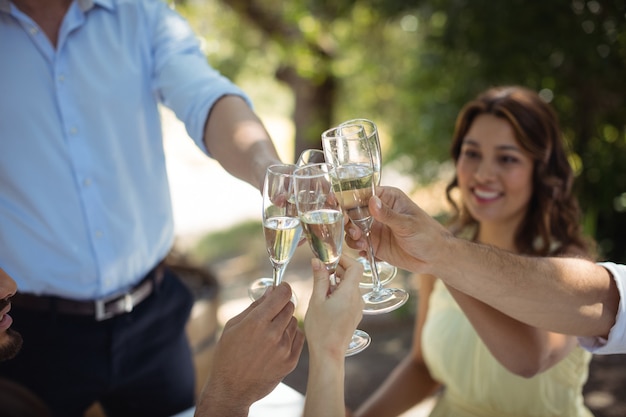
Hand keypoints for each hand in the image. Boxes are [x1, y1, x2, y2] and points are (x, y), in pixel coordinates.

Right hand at [195, 283, 303, 416]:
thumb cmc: (228, 355)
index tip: (281, 288)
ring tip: (271, 331)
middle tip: (272, 311)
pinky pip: (299, 337)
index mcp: (256, 322)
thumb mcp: (233, 326)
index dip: (283, 288)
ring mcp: (284, 349)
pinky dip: (291, 335)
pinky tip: (278, 341)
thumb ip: (254, 307)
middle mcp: (273, 334)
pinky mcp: (290, 361)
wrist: (232, 389)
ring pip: (294, 322)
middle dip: (282, 305)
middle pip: (290, 306)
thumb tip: (270, 291)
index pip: (282, 295)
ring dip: (285, 321)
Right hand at [302, 256, 363, 416]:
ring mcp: (358, 308)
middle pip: (352, 276)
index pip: (355, 266)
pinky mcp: (355, 315)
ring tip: (320, 290)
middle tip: (320, 273)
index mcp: (350, 293)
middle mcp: (358, 299)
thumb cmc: (321, 329)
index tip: (329, 259)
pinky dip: (339, 293)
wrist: (328, 354)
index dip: (344, 259)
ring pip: (350, 287)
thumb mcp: (316, 300)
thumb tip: (317, 261)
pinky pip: (349, 297)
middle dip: (337, 271)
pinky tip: (326, 301)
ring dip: (337, 283)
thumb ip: (319, 279)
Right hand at [344, 186, 451, 274]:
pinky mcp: (375, 244)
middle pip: (352, 212)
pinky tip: (367, 253)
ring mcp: (375, 228)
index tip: (343, 211)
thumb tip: (371, 201)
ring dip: (352, 237)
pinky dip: (358, 249)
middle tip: (355, 233)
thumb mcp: (407, 224)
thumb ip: (388, 215)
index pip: (362, 194)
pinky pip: (358, 244)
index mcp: (387, 197)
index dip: (349, 201)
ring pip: (353, 229)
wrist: (435, 258)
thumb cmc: (427, 235)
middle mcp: (378, 211)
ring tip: (362, 245)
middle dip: (349, 222)